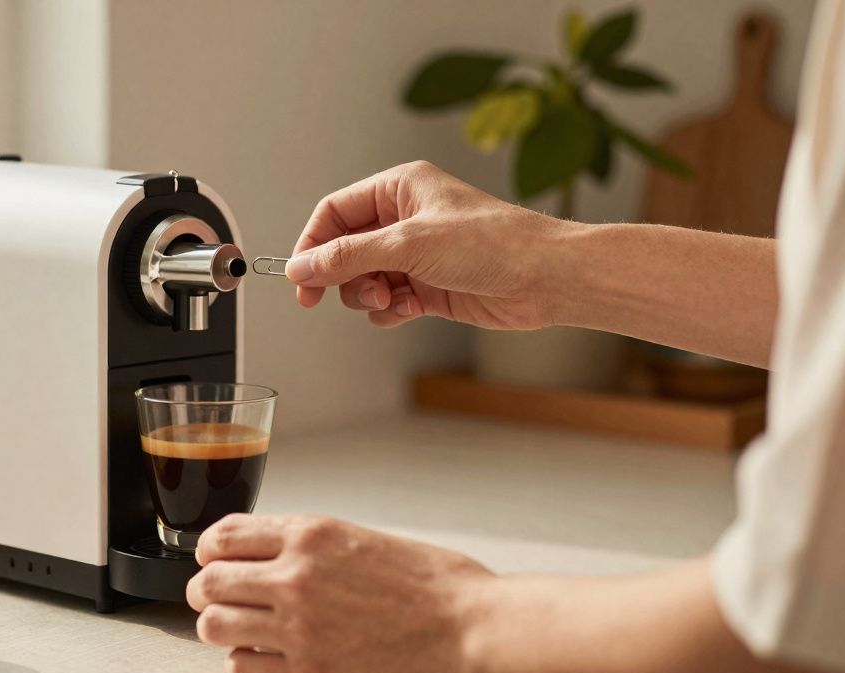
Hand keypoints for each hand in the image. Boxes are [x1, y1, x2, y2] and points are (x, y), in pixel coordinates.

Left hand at [186, 514, 494, 672]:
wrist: (475, 630)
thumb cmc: (440, 587)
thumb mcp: (367, 540)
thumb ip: (317, 546)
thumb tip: (283, 554)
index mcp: (311, 534)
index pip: (223, 535)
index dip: (210, 552)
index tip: (215, 562)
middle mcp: (295, 574)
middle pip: (208, 581)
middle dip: (206, 592)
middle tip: (217, 601)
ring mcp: (299, 625)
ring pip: (214, 625)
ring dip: (219, 629)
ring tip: (237, 633)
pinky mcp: (310, 672)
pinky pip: (242, 670)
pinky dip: (245, 667)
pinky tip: (264, 662)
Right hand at [287, 161, 579, 328]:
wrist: (545, 279)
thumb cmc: (493, 243)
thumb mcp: (409, 244)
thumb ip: (348, 256)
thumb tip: (301, 266)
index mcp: (399, 189)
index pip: (334, 213)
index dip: (312, 244)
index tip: (299, 277)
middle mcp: (404, 219)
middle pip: (343, 250)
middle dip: (342, 276)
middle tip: (332, 297)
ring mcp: (416, 255)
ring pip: (363, 280)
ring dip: (368, 296)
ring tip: (391, 300)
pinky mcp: (428, 287)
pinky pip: (387, 302)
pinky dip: (391, 311)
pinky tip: (412, 309)